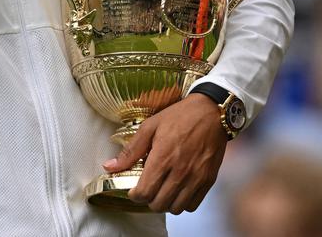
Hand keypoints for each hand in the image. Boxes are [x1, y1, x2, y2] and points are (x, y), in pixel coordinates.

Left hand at [102, 93, 226, 213]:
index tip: (134, 189)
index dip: (135, 195)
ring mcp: (196, 178)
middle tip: (148, 188)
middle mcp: (180, 171)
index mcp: (163, 157)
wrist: (212, 112)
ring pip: (175, 208)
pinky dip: (182, 203)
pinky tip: (178, 190)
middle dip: (148, 199)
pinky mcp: (208, 180)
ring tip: (162, 190)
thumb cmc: (180, 116)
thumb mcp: (150, 127)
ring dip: (165, 203)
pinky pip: (192, 205)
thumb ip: (130, 150)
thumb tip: (109, 167)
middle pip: (158, 204)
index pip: (145, 193)